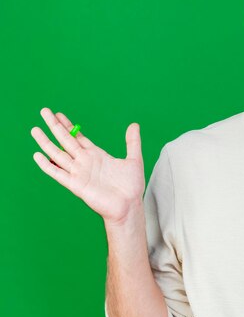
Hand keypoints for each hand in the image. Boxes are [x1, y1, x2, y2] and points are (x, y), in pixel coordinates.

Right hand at [31, 107, 144, 224]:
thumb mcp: (134, 159)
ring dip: (46, 142)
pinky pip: (58, 173)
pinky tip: (37, 155)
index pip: (78, 137)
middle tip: (44, 111)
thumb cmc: (131, 186)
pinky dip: (47, 165)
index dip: (68, 125)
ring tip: (35, 129)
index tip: (58, 114)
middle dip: (55, 126)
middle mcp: (85, 162)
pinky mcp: (76, 185)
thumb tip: (134, 124)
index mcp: (97, 155)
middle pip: (65, 140)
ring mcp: (79, 172)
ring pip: (58, 154)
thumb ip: (132, 142)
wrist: (129, 205)